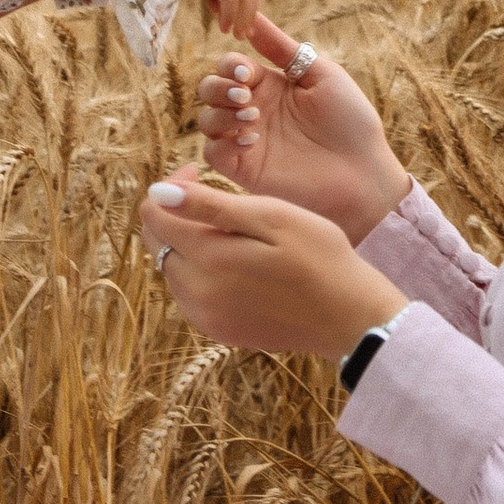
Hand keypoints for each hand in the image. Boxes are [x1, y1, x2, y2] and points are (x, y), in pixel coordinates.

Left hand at [139, 180, 403, 359]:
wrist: (350, 317)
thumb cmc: (319, 256)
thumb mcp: (271, 217)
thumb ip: (210, 205)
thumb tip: (157, 192)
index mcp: (207, 258)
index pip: (154, 214)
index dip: (169, 187)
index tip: (197, 173)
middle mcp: (195, 293)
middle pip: (157, 242)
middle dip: (173, 213)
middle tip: (211, 197)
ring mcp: (205, 316)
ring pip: (171, 268)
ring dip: (186, 244)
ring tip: (226, 230)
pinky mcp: (218, 330)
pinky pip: (189, 294)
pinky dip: (198, 272)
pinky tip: (231, 262)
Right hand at [196, 11, 409, 240]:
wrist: (364, 173)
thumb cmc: (350, 121)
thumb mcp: (319, 74)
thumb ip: (282, 47)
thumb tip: (253, 15)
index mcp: (268, 86)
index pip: (229, 66)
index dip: (230, 65)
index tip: (248, 72)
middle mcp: (251, 111)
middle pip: (208, 89)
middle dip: (219, 87)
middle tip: (246, 95)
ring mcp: (245, 141)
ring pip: (206, 120)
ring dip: (221, 113)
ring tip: (254, 118)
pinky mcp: (243, 170)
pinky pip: (212, 153)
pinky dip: (223, 143)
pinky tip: (252, 140)